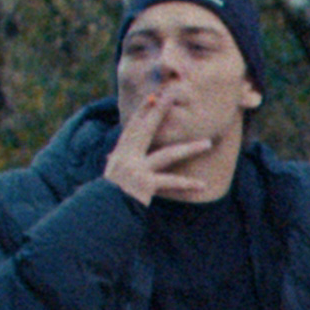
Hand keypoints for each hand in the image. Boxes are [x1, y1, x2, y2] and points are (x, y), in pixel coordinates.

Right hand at [101, 84, 215, 205]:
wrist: (101, 213)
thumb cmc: (106, 198)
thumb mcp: (111, 177)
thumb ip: (116, 164)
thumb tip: (111, 156)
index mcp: (119, 154)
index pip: (133, 128)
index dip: (143, 111)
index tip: (154, 96)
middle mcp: (126, 158)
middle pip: (146, 130)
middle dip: (159, 111)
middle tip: (172, 96)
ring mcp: (135, 170)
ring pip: (168, 155)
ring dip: (190, 148)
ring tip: (208, 143)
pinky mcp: (144, 184)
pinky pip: (171, 183)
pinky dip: (187, 184)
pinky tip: (203, 185)